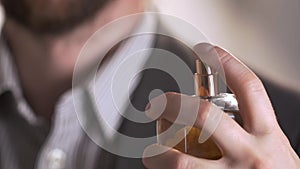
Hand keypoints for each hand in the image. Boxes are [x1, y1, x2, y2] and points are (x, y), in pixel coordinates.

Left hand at [142, 45, 299, 168]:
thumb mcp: (275, 151)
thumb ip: (254, 133)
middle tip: (157, 104)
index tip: (207, 50)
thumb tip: (217, 116)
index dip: (227, 63)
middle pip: (204, 115)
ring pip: (180, 162)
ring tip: (151, 153)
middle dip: (173, 103)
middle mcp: (251, 156)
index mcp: (269, 137)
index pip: (249, 88)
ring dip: (157, 154)